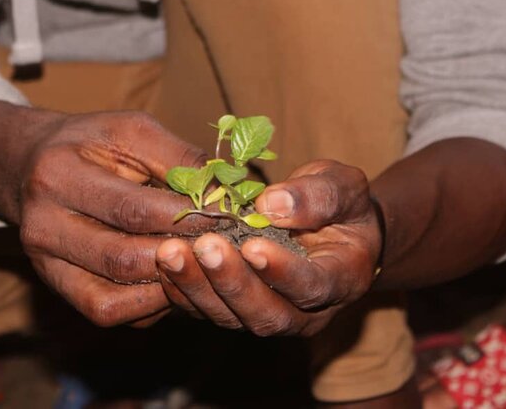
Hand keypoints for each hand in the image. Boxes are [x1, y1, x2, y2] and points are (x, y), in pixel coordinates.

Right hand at [0, 101, 212, 326]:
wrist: (29, 163)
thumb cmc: (90, 143)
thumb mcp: (132, 131)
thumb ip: (181, 158)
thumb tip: (232, 192)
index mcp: (58, 174)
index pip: (134, 210)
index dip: (188, 218)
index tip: (232, 217)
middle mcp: (42, 225)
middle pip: (124, 258)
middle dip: (182, 256)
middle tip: (225, 248)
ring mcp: (44, 262)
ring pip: (115, 295)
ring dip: (169, 285)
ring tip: (203, 264)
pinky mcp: (55, 285)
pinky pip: (106, 311)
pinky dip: (147, 303)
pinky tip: (171, 280)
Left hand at [155, 160, 381, 336]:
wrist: (329, 227)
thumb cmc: (338, 204)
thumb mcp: (342, 187)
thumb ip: (318, 196)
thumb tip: (273, 206)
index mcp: (341, 280)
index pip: (312, 286)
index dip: (282, 271)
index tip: (252, 245)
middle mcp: (305, 312)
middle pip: (266, 314)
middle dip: (232, 282)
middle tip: (204, 246)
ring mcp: (267, 315)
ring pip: (231, 317)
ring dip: (198, 287)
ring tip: (171, 252)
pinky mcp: (236, 310)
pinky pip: (206, 311)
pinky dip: (182, 291)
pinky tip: (163, 264)